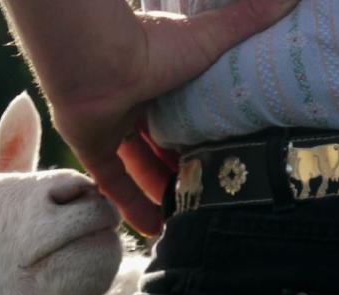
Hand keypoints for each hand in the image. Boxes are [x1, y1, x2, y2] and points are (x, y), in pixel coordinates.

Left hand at [1, 0, 298, 234]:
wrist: (99, 58)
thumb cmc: (152, 45)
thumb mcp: (209, 40)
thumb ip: (245, 19)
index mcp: (158, 77)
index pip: (183, 113)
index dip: (203, 134)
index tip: (227, 154)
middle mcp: (133, 102)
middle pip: (162, 144)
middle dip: (186, 168)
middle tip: (213, 191)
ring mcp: (110, 126)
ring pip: (138, 166)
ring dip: (161, 192)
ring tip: (190, 216)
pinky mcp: (92, 148)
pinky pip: (112, 184)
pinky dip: (130, 206)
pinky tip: (154, 230)